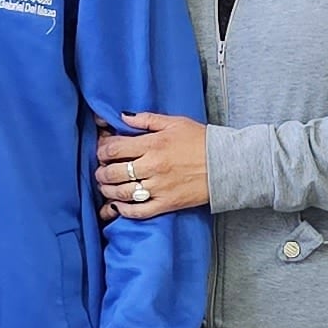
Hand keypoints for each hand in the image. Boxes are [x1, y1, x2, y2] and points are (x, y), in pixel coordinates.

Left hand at [94, 113, 210, 219]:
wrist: (226, 164)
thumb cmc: (201, 141)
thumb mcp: (174, 122)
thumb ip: (146, 119)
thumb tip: (123, 116)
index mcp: (152, 145)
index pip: (114, 149)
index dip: (102, 150)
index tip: (102, 151)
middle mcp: (152, 167)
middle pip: (114, 172)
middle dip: (102, 172)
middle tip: (101, 171)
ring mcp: (158, 187)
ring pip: (122, 193)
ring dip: (108, 191)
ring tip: (106, 187)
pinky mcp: (166, 204)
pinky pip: (139, 211)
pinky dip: (124, 211)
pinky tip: (118, 207)